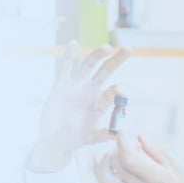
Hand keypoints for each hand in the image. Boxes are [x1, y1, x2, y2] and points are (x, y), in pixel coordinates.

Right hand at [27, 43, 129, 172]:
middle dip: (116, 61)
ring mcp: (77, 86)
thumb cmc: (74, 138)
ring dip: (97, 55)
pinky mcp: (62, 84)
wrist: (55, 138)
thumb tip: (119, 134)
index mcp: (99, 104)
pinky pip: (66, 68)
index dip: (114, 92)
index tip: (120, 90)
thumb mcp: (90, 137)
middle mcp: (90, 92)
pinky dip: (69, 56)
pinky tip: (73, 43)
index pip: (109, 95)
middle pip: (105, 72)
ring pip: (88, 66)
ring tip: (107, 47)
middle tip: (128, 50)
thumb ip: (103, 134)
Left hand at [94, 134, 183, 182]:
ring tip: (116, 152)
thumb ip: (156, 151)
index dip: (122, 141)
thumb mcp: (175, 168)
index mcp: (154, 178)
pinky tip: (105, 162)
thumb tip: (139, 136)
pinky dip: (100, 170)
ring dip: (105, 158)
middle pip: (115, 162)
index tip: (122, 130)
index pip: (129, 158)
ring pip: (104, 174)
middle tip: (129, 145)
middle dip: (118, 147)